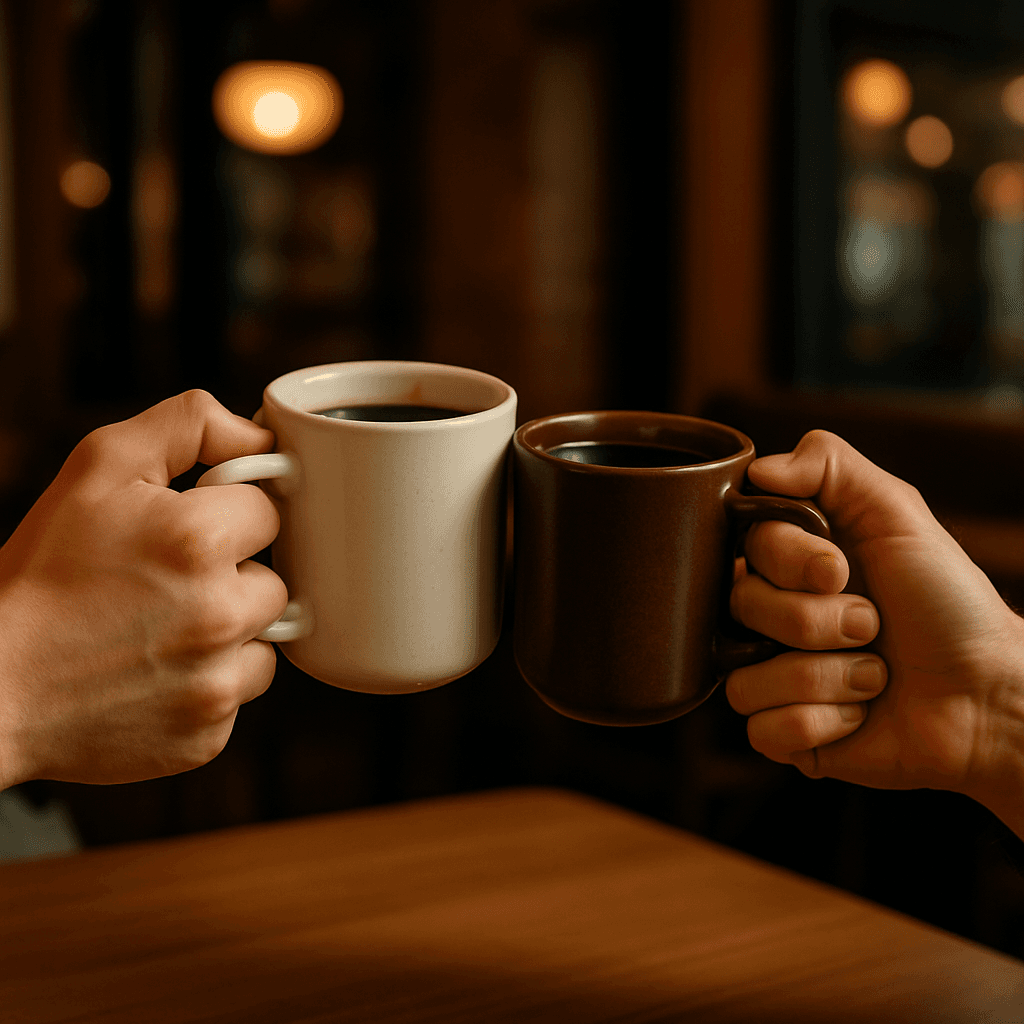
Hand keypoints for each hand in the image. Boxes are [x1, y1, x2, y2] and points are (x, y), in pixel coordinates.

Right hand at [0, 390, 287, 787]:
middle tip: (165, 582)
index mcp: (198, 540)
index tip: (184, 529)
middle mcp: (219, 614)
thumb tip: (262, 436)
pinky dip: (209, 680)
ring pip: (265, 639)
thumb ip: (189, 426)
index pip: (268, 509)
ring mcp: (216, 682)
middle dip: (232, 574)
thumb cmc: (41, 574)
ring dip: (229, 630)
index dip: (225, 513)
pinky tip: (157, 670)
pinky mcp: (209, 734)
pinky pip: (240, 690)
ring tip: (160, 627)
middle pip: (275, 578)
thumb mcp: (98, 466)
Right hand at [726, 430, 1023, 836]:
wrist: (989, 693)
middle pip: (741, 607)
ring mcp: (772, 676)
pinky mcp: (783, 733)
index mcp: (789, 562)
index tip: (840, 571)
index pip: (746, 545)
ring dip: (828, 677)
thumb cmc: (949, 603)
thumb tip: (758, 469)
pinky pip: (762, 730)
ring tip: (873, 675)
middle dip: (819, 621)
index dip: (791, 561)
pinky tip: (858, 714)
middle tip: (871, 625)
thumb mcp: (899, 514)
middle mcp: (771, 615)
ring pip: (746, 678)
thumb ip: (829, 465)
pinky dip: (824, 723)